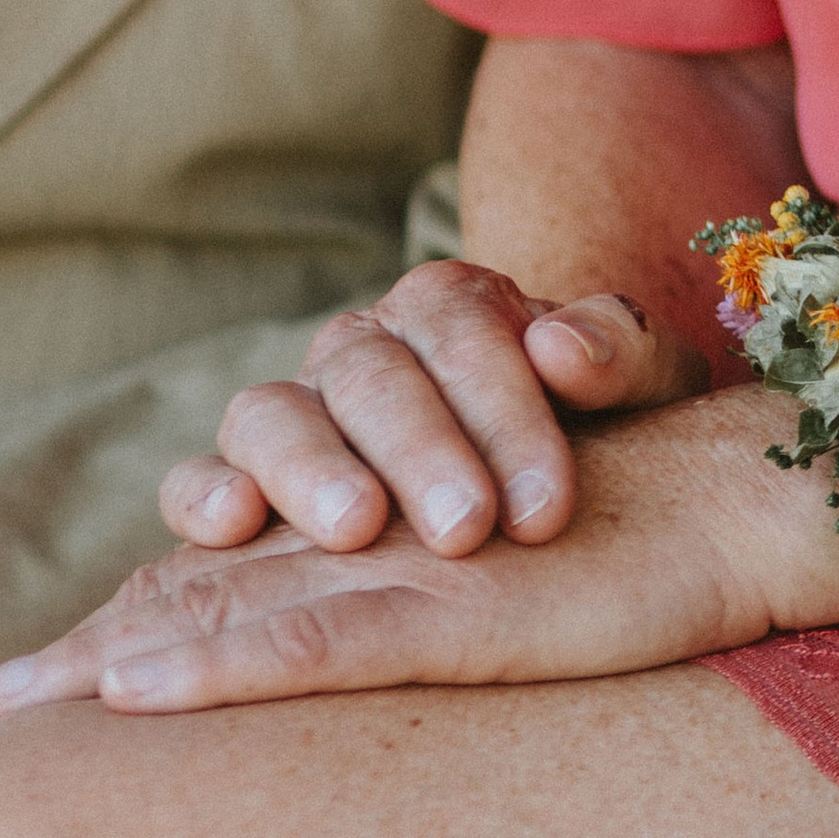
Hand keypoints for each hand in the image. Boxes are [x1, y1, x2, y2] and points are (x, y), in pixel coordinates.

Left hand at [0, 392, 838, 721]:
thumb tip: (391, 615)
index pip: (242, 576)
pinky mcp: (451, 601)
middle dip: (94, 650)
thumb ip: (433, 599)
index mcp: (397, 541)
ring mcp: (410, 567)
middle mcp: (386, 540)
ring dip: (120, 657)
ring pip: (237, 606)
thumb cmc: (652, 542)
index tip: (43, 680)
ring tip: (20, 703)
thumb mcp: (524, 581)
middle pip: (210, 586)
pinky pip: (314, 634)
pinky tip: (136, 688)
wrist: (746, 502)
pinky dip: (215, 663)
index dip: (141, 623)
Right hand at [158, 261, 704, 561]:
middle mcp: (364, 347)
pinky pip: (196, 478)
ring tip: (357, 528)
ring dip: (309, 468)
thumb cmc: (604, 440)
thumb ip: (620, 355)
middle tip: (466, 532)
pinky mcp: (240, 487)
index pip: (465, 330)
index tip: (544, 505)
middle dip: (420, 451)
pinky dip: (203, 494)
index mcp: (455, 306)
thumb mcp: (642, 393)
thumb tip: (561, 347)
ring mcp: (295, 414)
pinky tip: (230, 526)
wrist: (558, 497)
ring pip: (271, 414)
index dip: (503, 414)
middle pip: (370, 373)